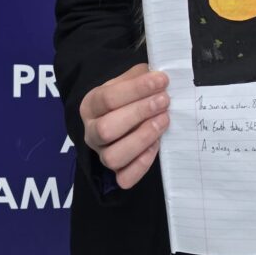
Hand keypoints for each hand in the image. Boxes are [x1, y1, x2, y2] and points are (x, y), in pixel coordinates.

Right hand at [79, 63, 169, 188]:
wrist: (122, 114)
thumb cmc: (128, 95)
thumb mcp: (129, 79)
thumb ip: (141, 76)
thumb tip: (159, 77)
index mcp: (91, 105)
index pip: (108, 98)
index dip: (137, 89)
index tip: (162, 80)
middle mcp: (92, 132)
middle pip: (107, 129)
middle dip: (139, 113)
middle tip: (164, 101)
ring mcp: (102, 154)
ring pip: (113, 157)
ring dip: (142, 138)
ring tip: (163, 120)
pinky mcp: (116, 173)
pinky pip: (125, 178)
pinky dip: (142, 164)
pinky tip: (156, 145)